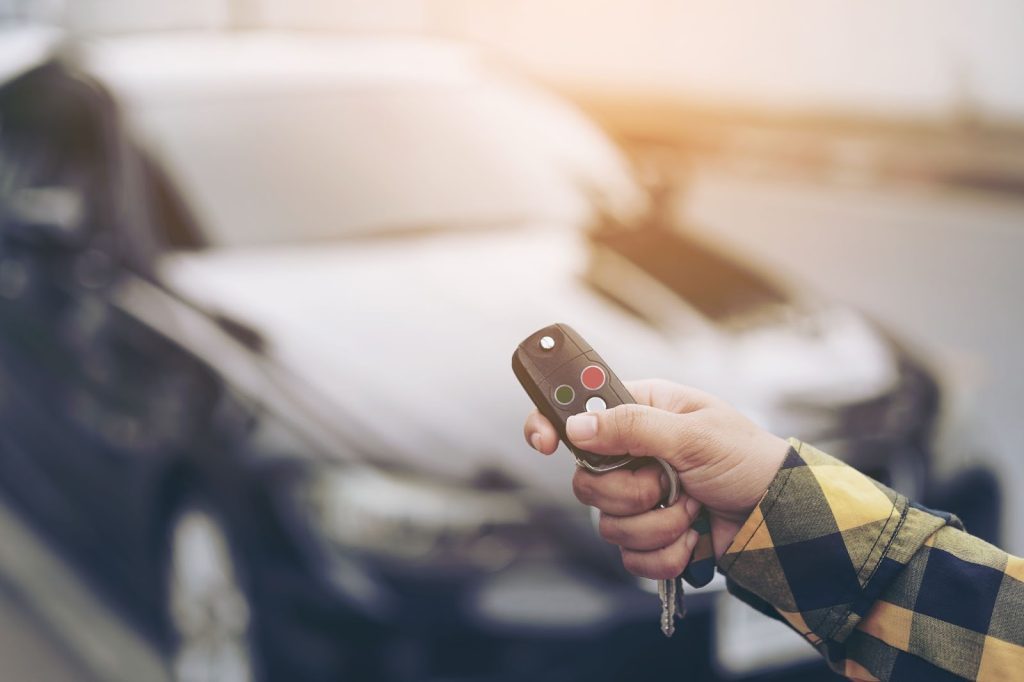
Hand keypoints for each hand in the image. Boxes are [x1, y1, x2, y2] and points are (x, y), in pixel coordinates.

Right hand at [524, 379, 788, 579]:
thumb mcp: (694, 433)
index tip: (544, 443)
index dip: (550, 424)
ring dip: (657, 525)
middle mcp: (632, 455)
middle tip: (666, 483)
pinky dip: (666, 553)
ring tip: (693, 510)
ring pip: (606, 523)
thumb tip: (578, 426)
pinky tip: (693, 537)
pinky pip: (630, 556)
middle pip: (585, 481)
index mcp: (640, 413)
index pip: (576, 412)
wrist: (780, 517)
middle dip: (630, 493)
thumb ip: (632, 427)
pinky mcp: (651, 537)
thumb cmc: (748, 460)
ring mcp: (639, 498)